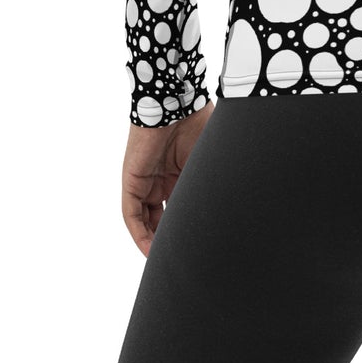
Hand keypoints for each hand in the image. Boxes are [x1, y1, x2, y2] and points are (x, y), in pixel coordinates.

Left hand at [120, 100, 212, 255]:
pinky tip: (150, 249)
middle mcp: (162, 180)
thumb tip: (229, 207)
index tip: (196, 245)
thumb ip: (210, 183)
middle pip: (161, 218)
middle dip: (169, 239)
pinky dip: (139, 233)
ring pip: (145, 220)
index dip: (185, 227)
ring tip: (166, 260)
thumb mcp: (208, 161)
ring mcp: (146, 181)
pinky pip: (132, 214)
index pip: (180, 208)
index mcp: (181, 174)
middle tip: (181, 258)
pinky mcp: (132, 181)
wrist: (178, 102)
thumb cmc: (199, 123)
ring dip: (154, 241)